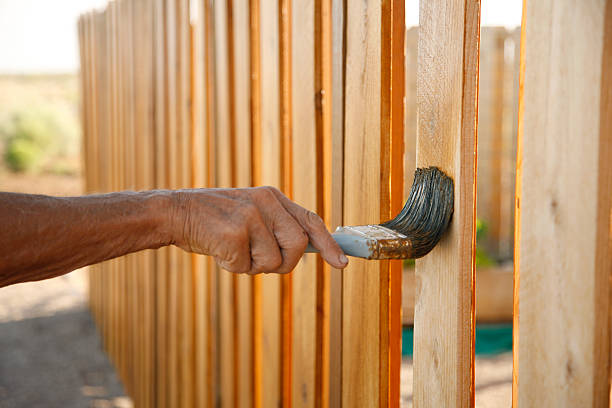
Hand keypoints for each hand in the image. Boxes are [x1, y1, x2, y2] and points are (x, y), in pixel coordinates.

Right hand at [169, 186, 347, 273]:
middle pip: (299, 246)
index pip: (310, 220)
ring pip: (273, 262)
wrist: (175, 212)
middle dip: (284, 263)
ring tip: (233, 250)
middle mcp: (266, 202)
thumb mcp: (250, 213)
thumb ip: (276, 226)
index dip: (328, 244)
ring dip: (253, 266)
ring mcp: (251, 216)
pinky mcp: (234, 233)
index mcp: (272, 197)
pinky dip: (231, 267)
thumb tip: (306, 249)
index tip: (341, 264)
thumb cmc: (214, 220)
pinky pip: (245, 267)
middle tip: (259, 261)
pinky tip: (218, 250)